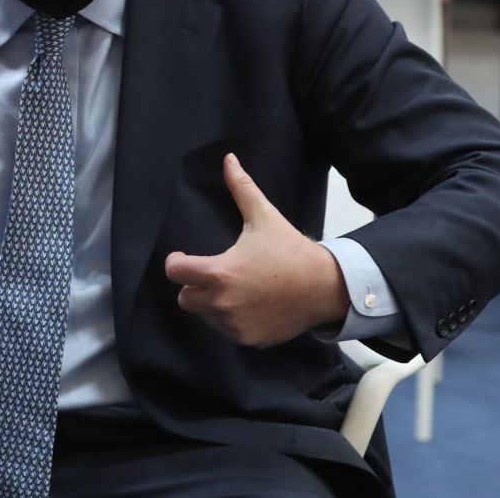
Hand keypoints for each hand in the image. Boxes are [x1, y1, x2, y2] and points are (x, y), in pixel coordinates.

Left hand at [164, 153, 349, 347]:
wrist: (324, 286)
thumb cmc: (290, 250)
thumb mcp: (264, 216)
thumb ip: (241, 188)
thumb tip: (228, 159)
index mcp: (220, 273)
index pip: (175, 273)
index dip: (176, 262)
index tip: (184, 258)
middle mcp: (222, 303)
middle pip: (185, 299)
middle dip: (194, 285)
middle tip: (214, 274)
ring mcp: (235, 325)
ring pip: (206, 315)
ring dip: (213, 303)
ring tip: (237, 287)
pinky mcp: (248, 339)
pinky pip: (227, 330)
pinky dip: (232, 319)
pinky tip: (250, 304)